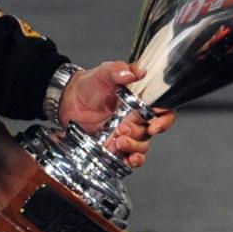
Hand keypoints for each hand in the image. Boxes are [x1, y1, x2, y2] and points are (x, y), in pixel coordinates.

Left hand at [57, 60, 175, 168]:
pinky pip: (128, 157)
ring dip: (133, 148)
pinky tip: (124, 160)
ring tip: (118, 142)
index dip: (165, 121)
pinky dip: (129, 161)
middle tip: (122, 129)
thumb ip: (119, 70)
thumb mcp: (103, 73)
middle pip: (150, 132)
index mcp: (139, 101)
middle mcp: (136, 119)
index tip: (155, 126)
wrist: (67, 100)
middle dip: (139, 134)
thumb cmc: (89, 85)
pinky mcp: (114, 146)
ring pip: (141, 147)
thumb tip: (137, 71)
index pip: (163, 112)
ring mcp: (126, 134)